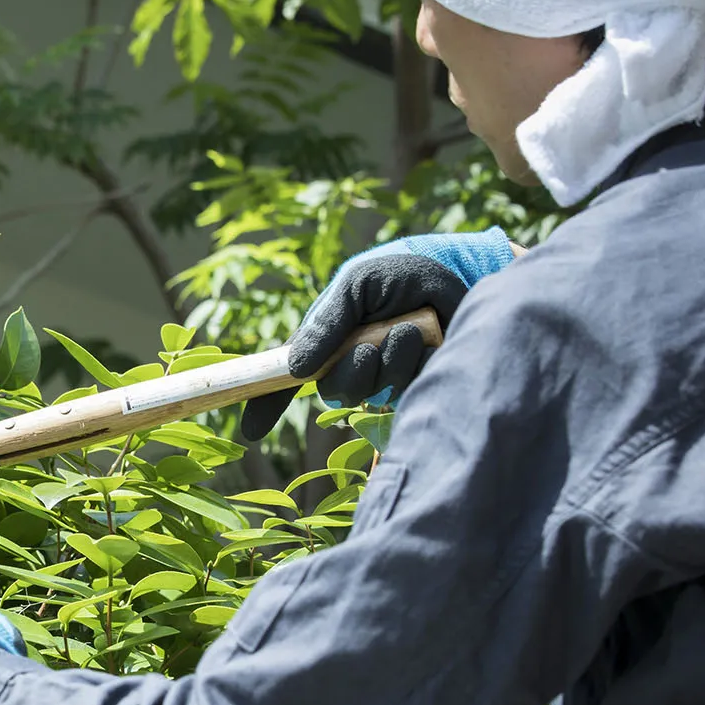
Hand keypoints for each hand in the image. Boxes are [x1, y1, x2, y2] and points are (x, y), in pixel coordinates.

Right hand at [241, 227, 517, 439]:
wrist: (453, 272)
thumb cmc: (397, 275)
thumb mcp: (355, 286)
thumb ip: (325, 324)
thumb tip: (297, 370)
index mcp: (327, 342)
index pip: (288, 377)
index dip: (267, 404)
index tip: (250, 432)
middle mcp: (351, 363)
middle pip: (336, 391)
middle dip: (352, 371)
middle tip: (369, 346)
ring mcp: (386, 376)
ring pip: (374, 391)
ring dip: (391, 358)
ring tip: (409, 330)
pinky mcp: (420, 383)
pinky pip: (410, 388)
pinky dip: (418, 362)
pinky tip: (428, 342)